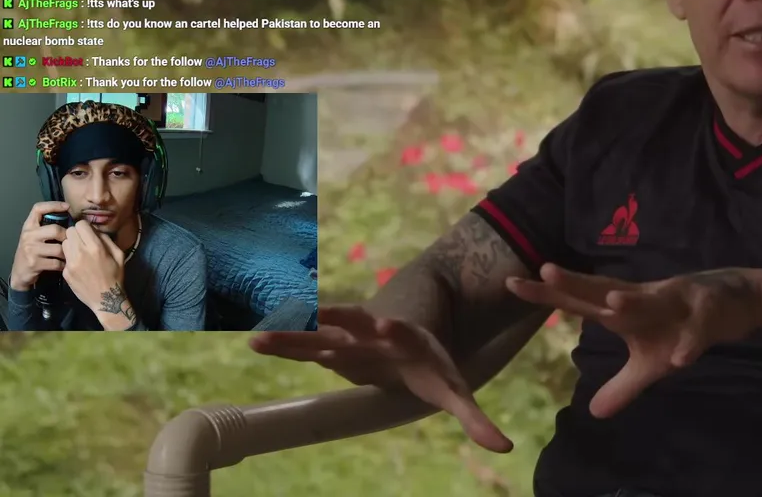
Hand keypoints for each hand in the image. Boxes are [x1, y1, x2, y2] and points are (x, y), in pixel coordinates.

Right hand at [8, 201, 69, 290]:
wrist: (20, 271)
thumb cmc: (33, 250)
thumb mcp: (36, 236)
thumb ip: (48, 227)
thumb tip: (72, 220)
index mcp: (29, 226)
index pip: (38, 209)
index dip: (53, 205)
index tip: (67, 206)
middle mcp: (28, 235)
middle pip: (56, 230)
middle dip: (68, 237)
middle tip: (72, 242)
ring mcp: (30, 249)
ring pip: (59, 248)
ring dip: (68, 253)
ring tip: (69, 255)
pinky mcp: (34, 263)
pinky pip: (57, 262)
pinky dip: (64, 265)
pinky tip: (64, 264)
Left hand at [61, 220, 126, 308]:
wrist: (105, 299)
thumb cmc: (115, 276)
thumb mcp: (119, 255)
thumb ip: (106, 240)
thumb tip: (95, 230)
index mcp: (96, 247)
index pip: (81, 225)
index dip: (85, 226)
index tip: (88, 232)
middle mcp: (81, 253)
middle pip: (69, 232)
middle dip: (76, 233)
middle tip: (83, 240)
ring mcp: (70, 263)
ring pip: (64, 243)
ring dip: (71, 244)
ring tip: (79, 251)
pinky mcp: (65, 272)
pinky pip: (64, 257)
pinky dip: (70, 257)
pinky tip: (78, 264)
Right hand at [249, 305, 512, 452]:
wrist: (406, 339)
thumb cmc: (430, 368)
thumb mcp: (454, 392)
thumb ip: (475, 419)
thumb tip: (504, 448)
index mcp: (408, 339)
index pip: (402, 331)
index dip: (396, 327)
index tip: (390, 322)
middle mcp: (374, 331)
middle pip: (354, 323)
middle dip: (336, 319)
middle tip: (317, 315)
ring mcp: (349, 336)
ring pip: (319, 332)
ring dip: (294, 333)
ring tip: (261, 335)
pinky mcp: (329, 345)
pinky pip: (303, 344)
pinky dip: (282, 342)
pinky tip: (254, 341)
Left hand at [506, 264, 761, 417]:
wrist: (738, 303)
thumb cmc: (684, 326)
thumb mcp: (653, 363)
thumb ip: (623, 385)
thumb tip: (593, 413)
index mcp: (627, 308)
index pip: (581, 299)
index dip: (549, 293)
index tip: (511, 283)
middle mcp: (646, 298)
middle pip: (606, 288)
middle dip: (578, 282)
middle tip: (545, 272)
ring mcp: (678, 300)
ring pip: (653, 301)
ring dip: (634, 302)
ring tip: (611, 303)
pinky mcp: (708, 312)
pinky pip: (698, 330)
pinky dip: (690, 342)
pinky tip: (679, 358)